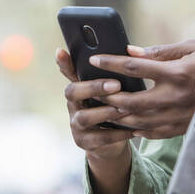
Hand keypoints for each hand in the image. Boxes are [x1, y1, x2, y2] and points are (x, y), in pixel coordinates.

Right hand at [56, 47, 133, 164]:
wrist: (111, 143)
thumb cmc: (114, 108)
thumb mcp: (113, 91)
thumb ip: (114, 74)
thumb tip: (128, 50)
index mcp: (79, 87)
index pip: (68, 71)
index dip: (64, 63)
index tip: (61, 51)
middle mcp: (73, 104)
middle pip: (72, 91)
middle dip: (94, 87)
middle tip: (116, 85)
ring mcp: (75, 124)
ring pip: (84, 117)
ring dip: (105, 112)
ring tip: (124, 108)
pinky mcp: (83, 142)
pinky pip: (99, 138)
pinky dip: (117, 133)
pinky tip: (133, 129)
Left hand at [92, 39, 194, 139]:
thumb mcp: (191, 46)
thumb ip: (159, 52)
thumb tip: (131, 52)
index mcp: (177, 73)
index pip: (134, 68)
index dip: (111, 62)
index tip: (95, 58)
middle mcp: (177, 97)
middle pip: (130, 100)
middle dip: (108, 95)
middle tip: (93, 89)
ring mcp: (181, 116)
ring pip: (139, 121)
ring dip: (118, 115)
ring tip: (103, 107)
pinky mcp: (185, 127)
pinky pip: (154, 133)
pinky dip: (136, 128)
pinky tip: (125, 122)